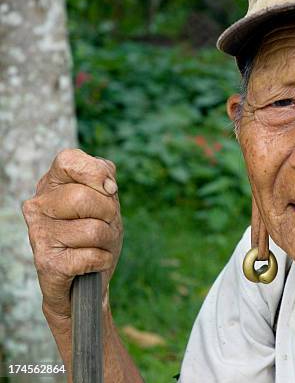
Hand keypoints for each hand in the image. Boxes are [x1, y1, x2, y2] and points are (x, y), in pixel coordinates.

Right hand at [22, 148, 122, 324]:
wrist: (83, 283)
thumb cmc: (95, 237)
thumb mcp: (106, 203)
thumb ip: (105, 179)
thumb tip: (107, 185)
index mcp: (52, 184)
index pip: (68, 160)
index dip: (95, 173)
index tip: (108, 191)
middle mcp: (38, 206)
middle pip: (83, 198)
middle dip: (108, 214)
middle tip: (104, 225)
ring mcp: (39, 234)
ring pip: (93, 229)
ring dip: (107, 241)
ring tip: (95, 246)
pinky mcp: (46, 262)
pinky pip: (92, 256)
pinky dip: (102, 261)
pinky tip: (91, 264)